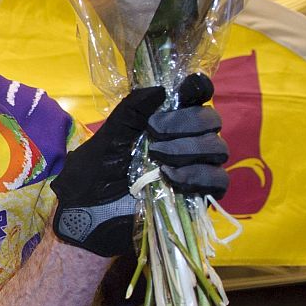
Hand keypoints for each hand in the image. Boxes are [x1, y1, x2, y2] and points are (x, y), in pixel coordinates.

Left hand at [53, 75, 228, 257]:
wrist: (87, 217)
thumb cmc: (91, 177)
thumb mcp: (105, 140)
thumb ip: (129, 113)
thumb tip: (159, 89)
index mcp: (162, 122)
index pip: (194, 97)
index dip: (198, 89)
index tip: (189, 88)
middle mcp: (183, 141)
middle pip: (211, 120)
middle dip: (187, 122)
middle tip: (155, 132)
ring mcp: (193, 169)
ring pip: (218, 148)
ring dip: (189, 149)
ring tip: (158, 159)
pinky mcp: (197, 196)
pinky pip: (218, 180)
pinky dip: (198, 176)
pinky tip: (172, 179)